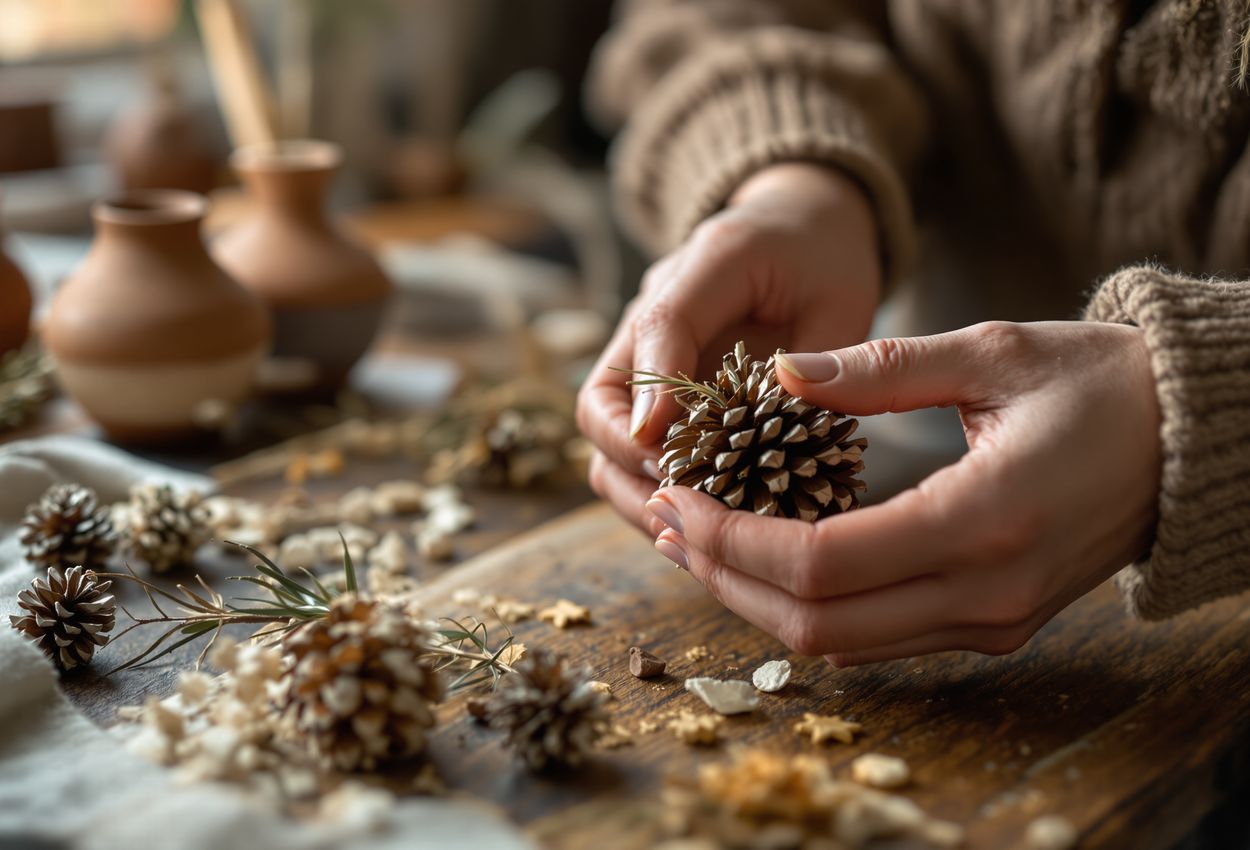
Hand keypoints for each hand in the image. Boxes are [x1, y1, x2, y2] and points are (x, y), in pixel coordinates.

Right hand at [579, 163, 881, 531]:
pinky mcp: (652, 393)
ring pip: (604, 441)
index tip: (666, 455)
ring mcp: (644, 359)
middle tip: (688, 506)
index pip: (658, 327)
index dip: (658, 396)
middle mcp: (650, 317)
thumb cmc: (820, 260)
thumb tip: (777, 429)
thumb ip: (815, 356)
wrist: (795, 228)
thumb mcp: (837, 295)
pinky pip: (632, 451)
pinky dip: (654, 489)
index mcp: (703, 267)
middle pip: (600, 405)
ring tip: (691, 527)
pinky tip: (701, 520)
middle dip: (632, 464)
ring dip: (636, 488)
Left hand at [646, 321, 1162, 663]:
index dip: (729, 539)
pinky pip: (875, 635)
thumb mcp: (991, 350)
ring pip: (839, 642)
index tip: (673, 497)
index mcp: (984, 521)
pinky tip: (764, 555)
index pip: (820, 564)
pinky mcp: (992, 625)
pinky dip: (806, 604)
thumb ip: (879, 367)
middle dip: (722, 576)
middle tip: (661, 522)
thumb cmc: (1099, 382)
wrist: (1190, 442)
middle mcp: (986, 593)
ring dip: (754, 597)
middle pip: (815, 623)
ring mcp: (991, 620)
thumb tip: (777, 372)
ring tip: (693, 538)